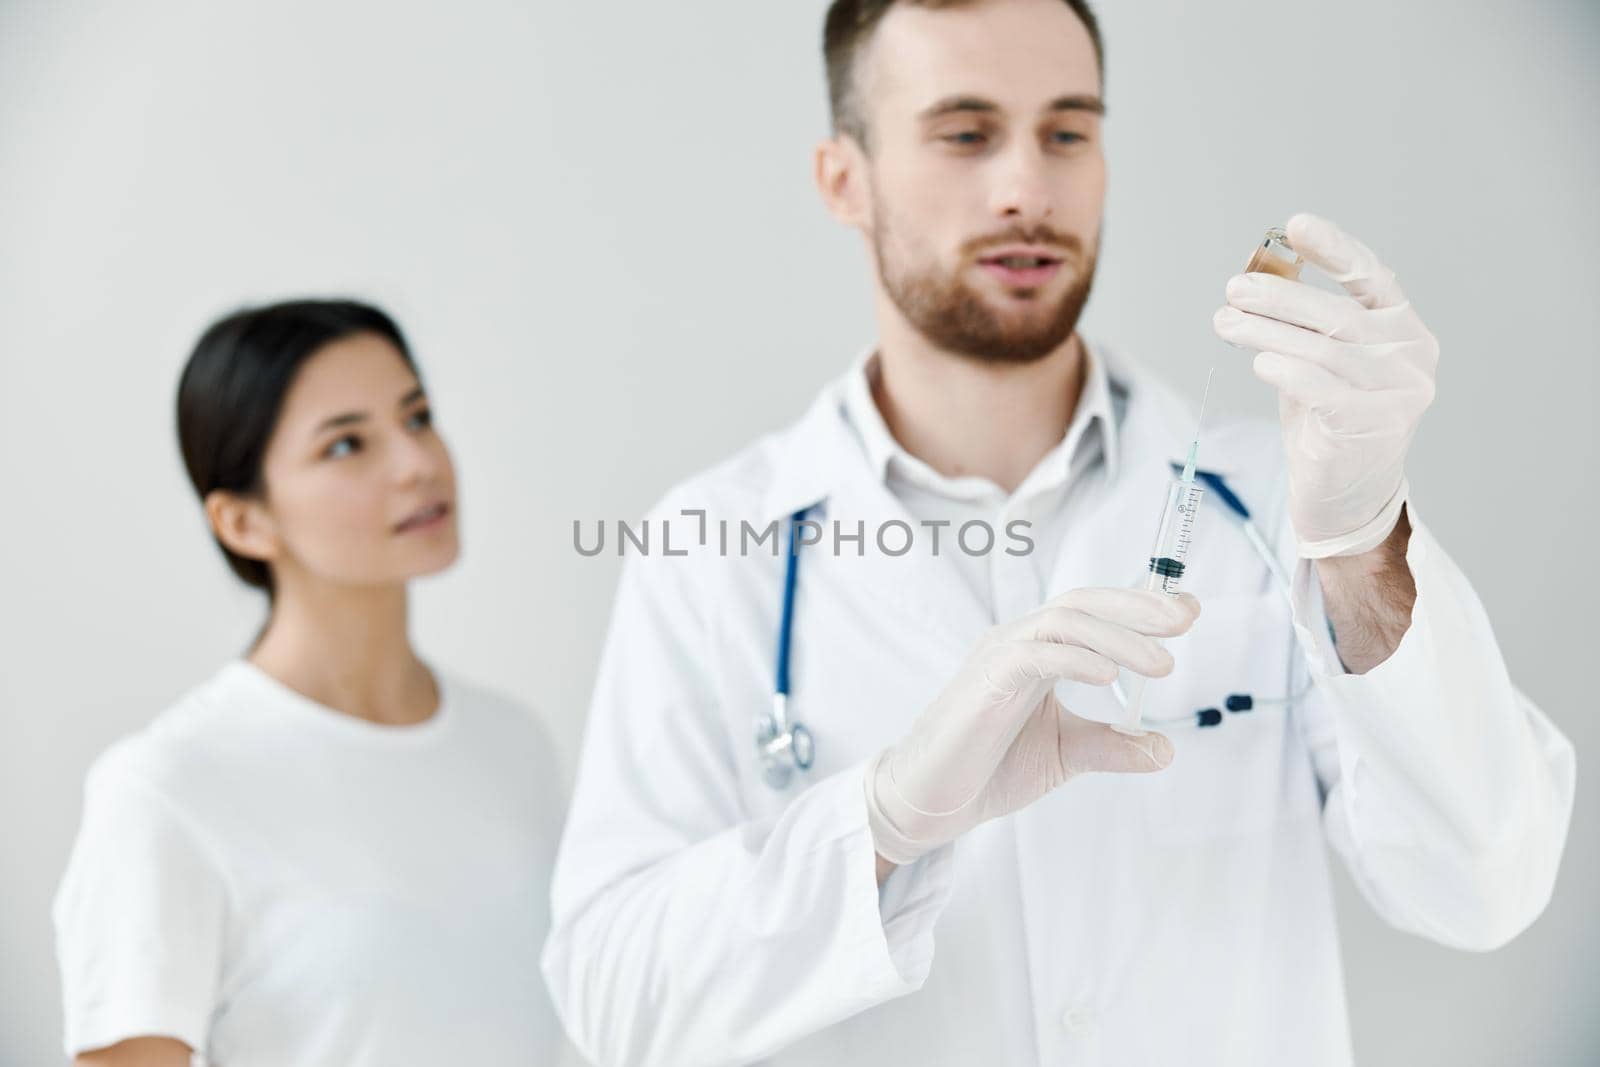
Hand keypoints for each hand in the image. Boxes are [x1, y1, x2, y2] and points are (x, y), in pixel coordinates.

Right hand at [864, 588, 1198, 866]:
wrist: (933, 800)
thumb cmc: (989, 769)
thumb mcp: (1066, 754)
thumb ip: (1112, 746)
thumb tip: (1164, 749)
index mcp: (1038, 651)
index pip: (1093, 612)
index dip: (1139, 605)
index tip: (1187, 612)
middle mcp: (1019, 642)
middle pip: (1083, 602)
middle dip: (1138, 607)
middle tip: (1184, 619)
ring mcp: (1000, 656)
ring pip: (1064, 622)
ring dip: (1119, 637)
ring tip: (1162, 663)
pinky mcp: (986, 681)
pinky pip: (1034, 655)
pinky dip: (1075, 659)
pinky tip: (1109, 677)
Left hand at [1212, 212, 1437, 557]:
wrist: (1346, 495)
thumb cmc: (1331, 419)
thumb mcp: (1323, 361)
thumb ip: (1305, 324)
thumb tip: (1258, 277)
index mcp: (1405, 329)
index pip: (1373, 277)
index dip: (1335, 249)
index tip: (1296, 225)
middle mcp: (1411, 357)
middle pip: (1336, 314)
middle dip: (1278, 296)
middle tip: (1233, 289)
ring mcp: (1396, 394)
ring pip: (1320, 350)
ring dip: (1264, 332)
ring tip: (1225, 322)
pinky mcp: (1369, 427)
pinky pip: (1319, 388)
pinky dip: (1284, 370)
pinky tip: (1258, 361)